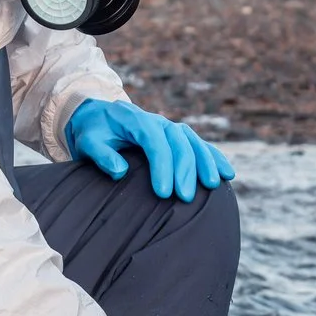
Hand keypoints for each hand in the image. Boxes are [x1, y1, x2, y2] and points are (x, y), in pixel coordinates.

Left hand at [66, 98, 233, 199]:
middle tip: (186, 198)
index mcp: (136, 120)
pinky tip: (227, 173)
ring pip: (193, 142)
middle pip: (178, 142)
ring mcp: (169, 128)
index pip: (155, 142)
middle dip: (185, 170)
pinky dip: (214, 157)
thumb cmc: (93, 133)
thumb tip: (120, 171)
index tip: (164, 193)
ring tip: (213, 186)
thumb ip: (101, 155)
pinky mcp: (177, 137)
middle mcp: (157, 121)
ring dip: (205, 163)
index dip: (162, 167)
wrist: (97, 118)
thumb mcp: (88, 141)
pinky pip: (199, 145)